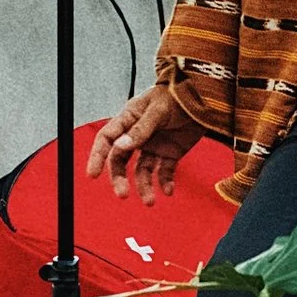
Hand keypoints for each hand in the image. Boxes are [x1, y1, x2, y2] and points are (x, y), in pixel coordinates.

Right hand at [86, 85, 205, 205]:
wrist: (204, 96)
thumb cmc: (177, 94)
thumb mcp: (158, 110)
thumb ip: (140, 129)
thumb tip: (120, 147)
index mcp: (129, 119)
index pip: (107, 139)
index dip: (97, 156)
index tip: (93, 174)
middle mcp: (137, 135)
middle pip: (121, 160)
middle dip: (119, 178)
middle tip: (122, 194)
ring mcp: (153, 145)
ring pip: (142, 171)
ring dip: (144, 187)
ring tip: (150, 201)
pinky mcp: (170, 153)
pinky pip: (164, 172)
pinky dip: (165, 183)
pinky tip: (168, 191)